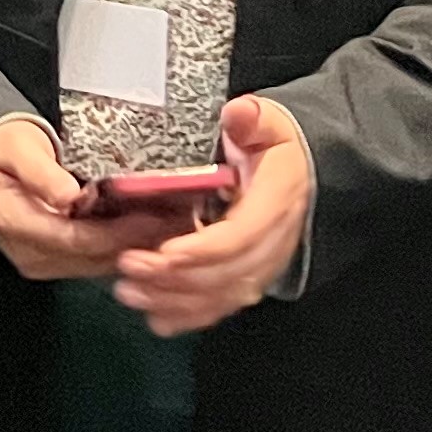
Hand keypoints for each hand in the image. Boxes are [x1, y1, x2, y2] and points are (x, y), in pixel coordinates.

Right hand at [0, 120, 191, 282]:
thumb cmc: (5, 148)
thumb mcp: (16, 147)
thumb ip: (40, 172)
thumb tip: (68, 197)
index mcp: (16, 225)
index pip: (75, 238)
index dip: (118, 232)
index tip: (156, 217)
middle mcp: (30, 254)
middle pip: (93, 256)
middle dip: (139, 241)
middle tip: (182, 222)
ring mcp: (45, 263)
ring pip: (100, 263)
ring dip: (139, 247)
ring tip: (177, 225)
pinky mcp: (59, 263)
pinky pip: (98, 260)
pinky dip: (127, 246)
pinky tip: (156, 231)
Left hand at [112, 98, 317, 336]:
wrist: (302, 167)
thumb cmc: (273, 144)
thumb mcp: (266, 122)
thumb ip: (251, 118)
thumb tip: (238, 112)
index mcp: (275, 200)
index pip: (241, 235)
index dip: (203, 248)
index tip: (164, 251)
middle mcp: (274, 240)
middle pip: (228, 273)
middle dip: (177, 277)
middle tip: (129, 266)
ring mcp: (263, 263)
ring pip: (224, 295)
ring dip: (176, 301)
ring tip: (129, 292)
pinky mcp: (250, 276)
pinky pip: (223, 304)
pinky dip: (191, 316)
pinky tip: (157, 319)